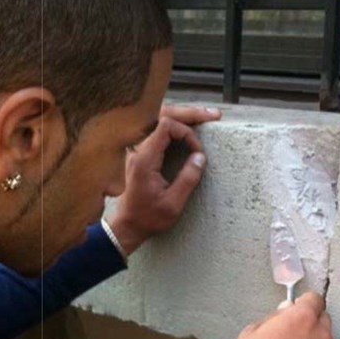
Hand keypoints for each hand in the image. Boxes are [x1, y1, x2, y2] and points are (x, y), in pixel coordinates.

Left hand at [108, 107, 219, 254]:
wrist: (126, 225)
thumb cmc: (147, 217)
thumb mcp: (172, 204)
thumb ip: (187, 179)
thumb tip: (200, 157)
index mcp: (144, 159)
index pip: (165, 126)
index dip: (186, 132)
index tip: (197, 150)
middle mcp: (137, 148)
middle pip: (162, 114)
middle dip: (189, 113)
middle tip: (213, 115)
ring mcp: (137, 148)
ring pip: (158, 118)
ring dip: (182, 116)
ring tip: (204, 118)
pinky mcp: (140, 152)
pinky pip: (155, 128)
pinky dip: (174, 124)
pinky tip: (188, 126)